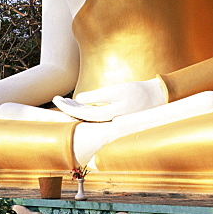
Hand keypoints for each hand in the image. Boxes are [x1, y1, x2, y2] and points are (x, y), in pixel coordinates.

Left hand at [52, 78, 166, 121]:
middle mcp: (110, 122)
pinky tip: (78, 103)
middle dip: (68, 109)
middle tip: (55, 99)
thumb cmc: (137, 92)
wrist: (157, 97)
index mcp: (110, 116)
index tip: (56, 100)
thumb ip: (98, 96)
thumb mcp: (117, 90)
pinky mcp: (115, 118)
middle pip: (84, 118)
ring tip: (63, 100)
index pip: (83, 114)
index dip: (68, 108)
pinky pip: (96, 116)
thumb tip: (79, 98)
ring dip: (76, 109)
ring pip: (89, 117)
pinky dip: (86, 109)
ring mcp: (112, 121)